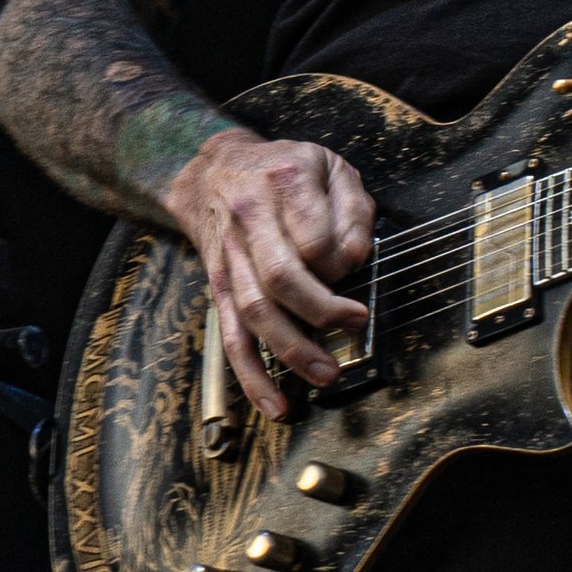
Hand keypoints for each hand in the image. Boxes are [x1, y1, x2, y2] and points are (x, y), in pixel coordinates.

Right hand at [163, 128, 374, 411]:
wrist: (216, 170)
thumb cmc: (283, 170)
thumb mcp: (330, 167)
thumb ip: (352, 209)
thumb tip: (354, 260)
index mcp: (283, 184)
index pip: (313, 236)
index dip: (340, 262)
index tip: (355, 270)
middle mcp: (249, 221)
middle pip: (280, 277)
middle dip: (320, 311)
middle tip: (355, 326)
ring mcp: (229, 259)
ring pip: (255, 312)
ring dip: (290, 350)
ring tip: (326, 375)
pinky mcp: (218, 288)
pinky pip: (231, 337)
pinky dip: (252, 376)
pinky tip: (275, 404)